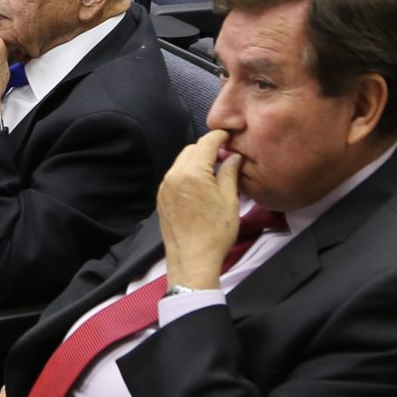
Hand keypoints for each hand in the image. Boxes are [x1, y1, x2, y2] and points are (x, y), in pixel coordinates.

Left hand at [157, 129, 242, 288]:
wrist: (192, 260)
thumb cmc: (215, 233)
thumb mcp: (229, 200)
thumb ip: (230, 173)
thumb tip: (234, 157)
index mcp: (192, 173)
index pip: (206, 143)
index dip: (219, 136)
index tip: (229, 136)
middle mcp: (174, 176)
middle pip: (191, 150)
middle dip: (207, 148)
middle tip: (225, 155)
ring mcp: (165, 188)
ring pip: (181, 162)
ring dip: (197, 161)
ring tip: (214, 171)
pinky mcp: (162, 199)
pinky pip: (175, 176)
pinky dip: (187, 174)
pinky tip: (201, 185)